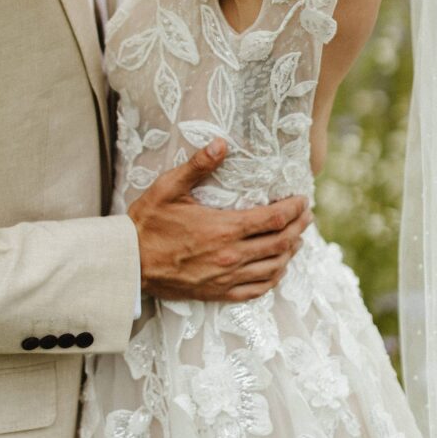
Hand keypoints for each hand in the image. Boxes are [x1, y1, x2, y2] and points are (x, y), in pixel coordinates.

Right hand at [128, 139, 312, 302]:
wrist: (130, 263)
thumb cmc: (148, 223)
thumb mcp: (169, 187)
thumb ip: (197, 165)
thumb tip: (221, 144)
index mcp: (224, 228)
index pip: (273, 218)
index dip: (293, 208)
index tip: (302, 199)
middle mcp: (231, 256)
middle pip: (280, 243)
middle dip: (299, 227)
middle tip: (307, 215)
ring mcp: (227, 278)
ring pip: (273, 267)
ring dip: (291, 252)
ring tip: (297, 239)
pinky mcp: (219, 293)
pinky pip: (257, 290)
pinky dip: (274, 278)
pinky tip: (277, 269)